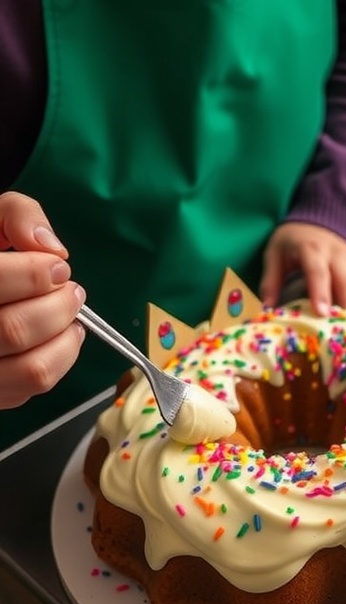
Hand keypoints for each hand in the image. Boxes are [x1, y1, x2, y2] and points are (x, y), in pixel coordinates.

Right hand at [0, 191, 84, 408]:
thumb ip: (17, 215)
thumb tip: (49, 245)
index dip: (36, 275)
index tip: (58, 268)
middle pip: (15, 330)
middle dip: (58, 307)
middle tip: (70, 292)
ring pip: (31, 368)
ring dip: (66, 338)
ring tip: (71, 314)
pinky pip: (33, 388)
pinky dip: (60, 360)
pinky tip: (61, 337)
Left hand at [260, 221, 345, 321]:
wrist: (321, 219)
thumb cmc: (294, 241)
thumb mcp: (275, 253)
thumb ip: (271, 281)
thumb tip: (268, 311)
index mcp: (314, 249)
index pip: (319, 271)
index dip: (321, 291)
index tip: (322, 313)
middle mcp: (340, 258)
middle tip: (345, 338)